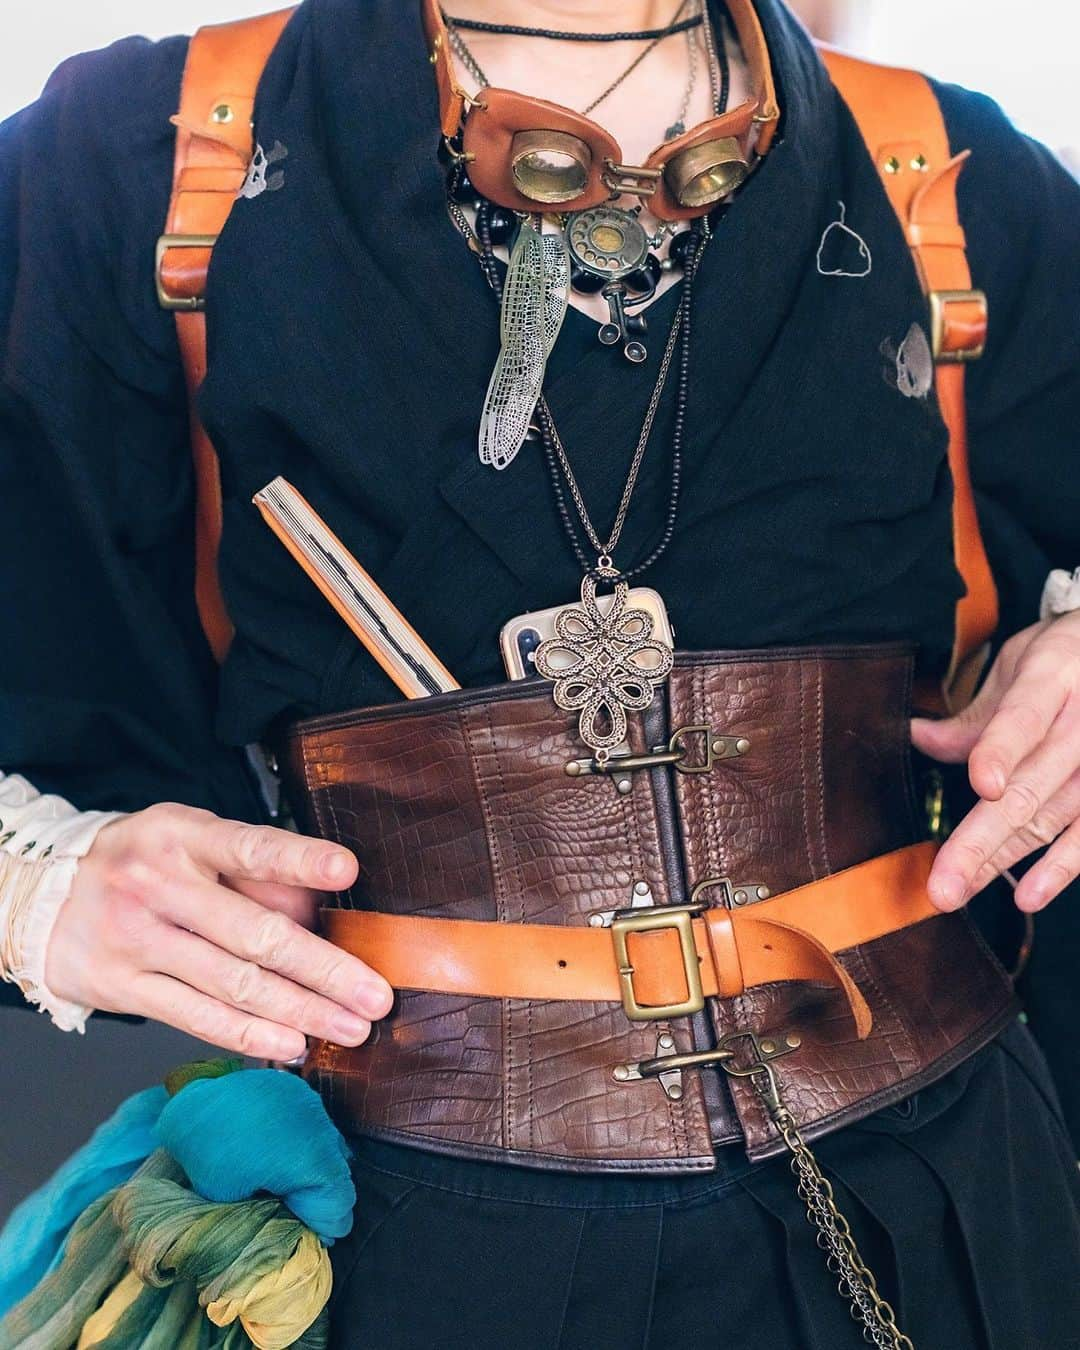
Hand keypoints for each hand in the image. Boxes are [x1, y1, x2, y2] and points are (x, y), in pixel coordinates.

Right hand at [45, 803, 392, 1059]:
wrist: (42, 899)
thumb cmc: (142, 864)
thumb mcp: (191, 841)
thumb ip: (254, 870)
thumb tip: (321, 906)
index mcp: (183, 836)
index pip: (250, 847)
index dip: (300, 859)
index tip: (347, 870)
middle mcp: (158, 884)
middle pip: (254, 933)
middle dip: (325, 969)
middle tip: (375, 995)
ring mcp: (137, 938)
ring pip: (234, 984)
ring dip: (302, 1011)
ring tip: (350, 1028)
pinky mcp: (123, 987)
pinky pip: (198, 1017)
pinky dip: (250, 1035)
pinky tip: (293, 1044)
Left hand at [912, 611, 1079, 913]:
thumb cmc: (1060, 663)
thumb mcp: (1017, 668)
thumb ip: (975, 715)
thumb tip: (915, 735)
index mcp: (1052, 677)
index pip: (1023, 718)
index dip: (1002, 751)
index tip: (984, 786)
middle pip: (1031, 787)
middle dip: (982, 839)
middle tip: (941, 883)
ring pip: (1053, 819)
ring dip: (1004, 861)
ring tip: (959, 891)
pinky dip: (1061, 868)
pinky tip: (1028, 896)